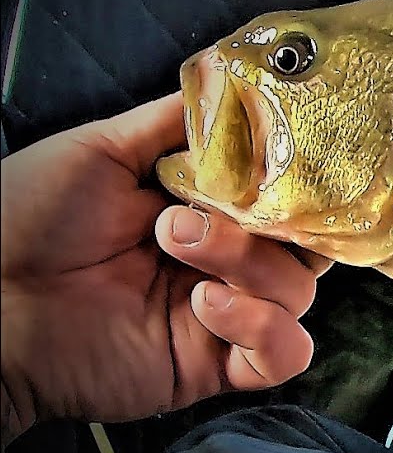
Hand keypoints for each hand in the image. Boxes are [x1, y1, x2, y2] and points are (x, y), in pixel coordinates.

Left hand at [1, 94, 328, 448]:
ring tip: (180, 247)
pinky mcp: (215, 367)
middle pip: (305, 246)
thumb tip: (241, 85)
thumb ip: (176, 122)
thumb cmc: (26, 219)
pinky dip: (264, 328)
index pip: (286, 198)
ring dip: (252, 265)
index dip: (298, 182)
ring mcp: (223, 316)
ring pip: (298, 294)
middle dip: (281, 223)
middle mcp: (223, 263)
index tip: (288, 163)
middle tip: (229, 207)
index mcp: (206, 211)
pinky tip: (207, 306)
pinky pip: (284, 355)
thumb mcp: (102, 149)